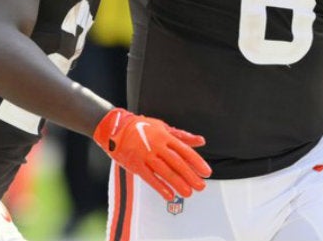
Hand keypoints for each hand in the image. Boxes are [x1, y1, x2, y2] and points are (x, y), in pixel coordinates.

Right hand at [93, 108, 211, 200]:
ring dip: (177, 183)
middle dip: (190, 175)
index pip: (184, 150)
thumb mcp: (163, 127)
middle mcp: (156, 145)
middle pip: (176, 163)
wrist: (116, 127)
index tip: (206, 172)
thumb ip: (183, 136)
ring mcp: (145, 155)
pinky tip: (169, 195)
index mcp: (165, 136)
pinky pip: (149, 177)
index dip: (196, 162)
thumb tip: (201, 141)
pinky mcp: (135, 164)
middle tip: (201, 186)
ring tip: (188, 193)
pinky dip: (159, 187)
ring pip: (164, 171)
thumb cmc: (142, 127)